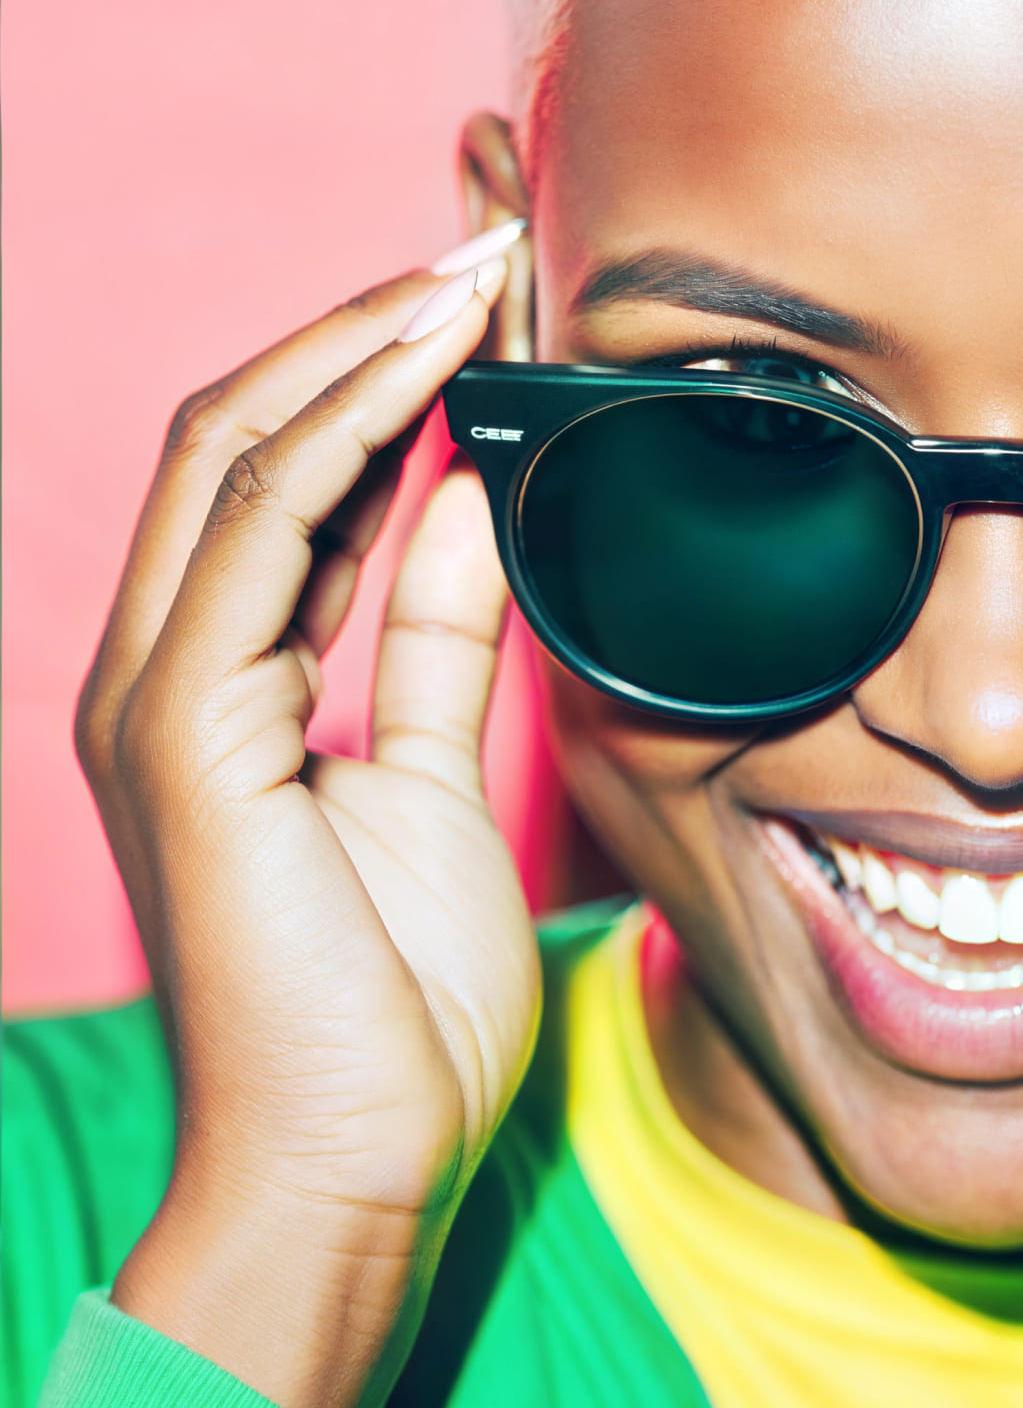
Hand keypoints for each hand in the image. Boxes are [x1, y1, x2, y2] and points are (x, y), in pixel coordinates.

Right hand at [76, 253, 538, 1407]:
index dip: (374, 373)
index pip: (287, 478)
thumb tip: (476, 498)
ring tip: (465, 273)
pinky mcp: (182, 737)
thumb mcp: (437, 775)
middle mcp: (170, 667)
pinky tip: (432, 377)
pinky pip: (259, 541)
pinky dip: (343, 441)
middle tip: (479, 247)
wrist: (352, 1160)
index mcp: (225, 679)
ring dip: (353, 351)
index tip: (479, 299)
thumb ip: (442, 636)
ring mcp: (158, 696)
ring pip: (236, 460)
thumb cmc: (392, 997)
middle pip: (245, 437)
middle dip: (361, 330)